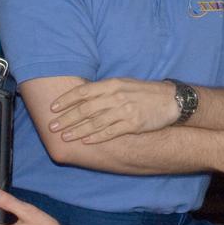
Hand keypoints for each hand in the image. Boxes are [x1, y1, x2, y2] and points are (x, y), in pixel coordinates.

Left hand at [49, 78, 180, 142]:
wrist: (171, 100)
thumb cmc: (144, 91)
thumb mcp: (124, 84)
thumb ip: (104, 90)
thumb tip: (81, 96)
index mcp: (113, 84)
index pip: (83, 91)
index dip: (66, 100)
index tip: (53, 108)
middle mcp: (117, 96)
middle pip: (85, 109)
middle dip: (66, 118)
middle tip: (52, 126)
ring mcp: (125, 111)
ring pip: (95, 122)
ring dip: (78, 130)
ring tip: (65, 137)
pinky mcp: (133, 124)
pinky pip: (110, 132)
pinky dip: (97, 137)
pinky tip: (86, 141)